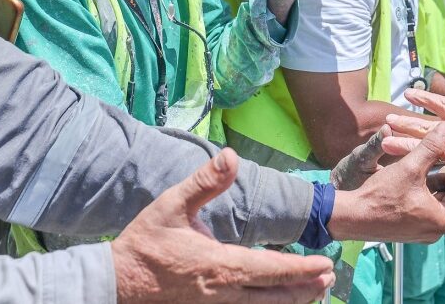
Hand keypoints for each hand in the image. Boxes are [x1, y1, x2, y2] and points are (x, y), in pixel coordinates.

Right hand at [111, 148, 333, 302]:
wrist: (114, 283)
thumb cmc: (145, 243)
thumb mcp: (171, 205)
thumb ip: (204, 182)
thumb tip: (231, 155)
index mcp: (220, 265)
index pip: (272, 269)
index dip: (301, 269)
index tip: (325, 265)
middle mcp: (223, 292)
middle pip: (274, 295)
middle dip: (305, 287)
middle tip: (330, 277)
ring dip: (291, 301)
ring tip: (314, 292)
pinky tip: (277, 301)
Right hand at [328, 123, 444, 242]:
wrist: (350, 217)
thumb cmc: (379, 198)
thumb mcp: (409, 168)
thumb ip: (431, 146)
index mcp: (442, 221)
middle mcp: (436, 229)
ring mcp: (423, 228)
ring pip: (444, 205)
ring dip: (444, 184)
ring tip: (440, 161)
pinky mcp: (411, 224)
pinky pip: (430, 207)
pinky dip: (431, 190)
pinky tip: (422, 170)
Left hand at [383, 90, 444, 201]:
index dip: (435, 101)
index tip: (421, 94)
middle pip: (434, 117)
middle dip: (415, 111)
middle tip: (398, 106)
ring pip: (424, 133)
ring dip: (403, 128)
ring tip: (385, 126)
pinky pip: (423, 152)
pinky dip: (404, 148)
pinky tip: (388, 145)